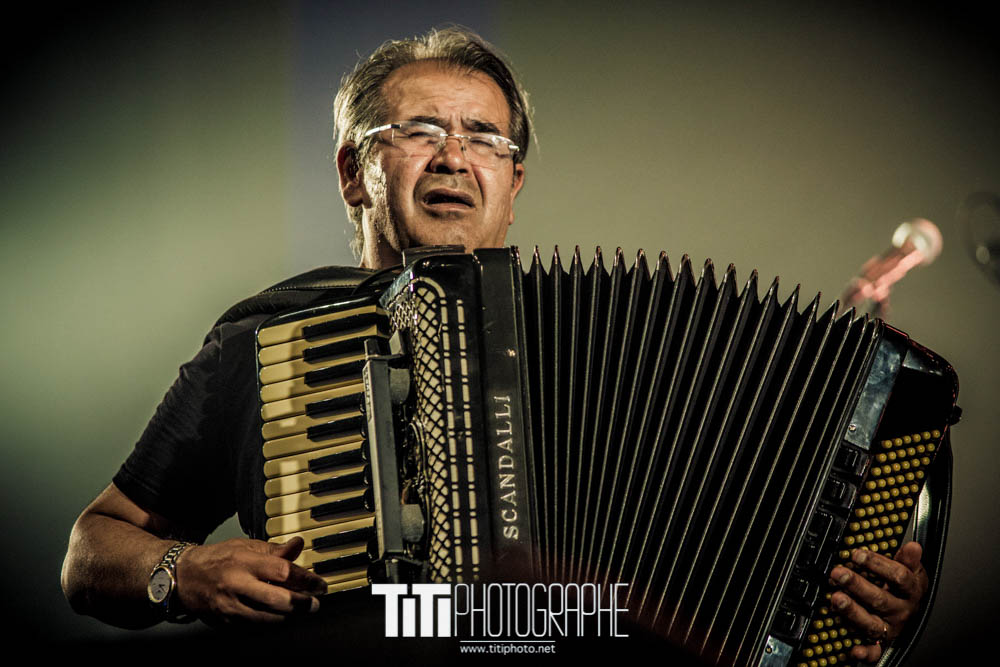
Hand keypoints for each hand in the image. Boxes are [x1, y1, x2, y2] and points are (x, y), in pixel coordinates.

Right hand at [175, 536, 327, 623]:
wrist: (184, 578)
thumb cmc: (218, 559)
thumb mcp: (246, 546)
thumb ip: (274, 550)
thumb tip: (298, 545)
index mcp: (245, 562)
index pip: (282, 572)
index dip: (306, 579)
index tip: (320, 585)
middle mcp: (237, 585)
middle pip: (278, 600)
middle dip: (302, 604)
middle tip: (315, 603)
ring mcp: (231, 607)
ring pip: (268, 618)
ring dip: (290, 617)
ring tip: (301, 611)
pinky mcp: (227, 623)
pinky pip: (256, 627)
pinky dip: (273, 623)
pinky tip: (282, 617)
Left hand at [829, 542, 928, 662]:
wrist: (911, 616)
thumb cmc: (904, 589)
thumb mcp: (911, 572)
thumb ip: (908, 560)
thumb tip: (913, 547)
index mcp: (910, 591)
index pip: (898, 576)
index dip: (877, 564)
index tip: (857, 554)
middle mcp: (900, 611)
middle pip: (879, 598)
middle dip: (857, 585)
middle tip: (838, 573)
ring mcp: (889, 628)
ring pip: (871, 622)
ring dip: (853, 611)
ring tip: (836, 599)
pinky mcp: (880, 643)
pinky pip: (874, 651)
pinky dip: (864, 653)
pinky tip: (853, 650)